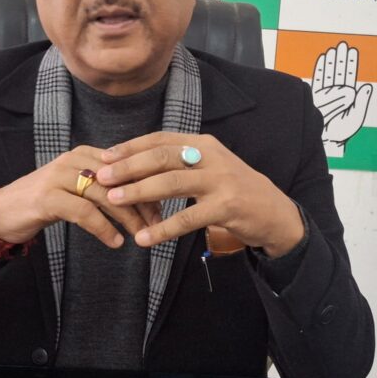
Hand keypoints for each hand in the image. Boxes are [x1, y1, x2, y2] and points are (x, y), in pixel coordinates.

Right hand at [0, 145, 161, 255]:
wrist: (0, 213)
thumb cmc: (45, 203)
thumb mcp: (77, 190)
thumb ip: (104, 188)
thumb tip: (145, 199)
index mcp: (84, 154)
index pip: (125, 165)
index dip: (147, 184)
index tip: (163, 206)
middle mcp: (73, 160)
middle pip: (119, 178)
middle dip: (143, 202)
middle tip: (158, 223)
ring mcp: (59, 177)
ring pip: (106, 194)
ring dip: (128, 217)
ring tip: (142, 235)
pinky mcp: (48, 197)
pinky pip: (84, 212)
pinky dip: (103, 228)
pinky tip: (115, 241)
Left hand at [96, 132, 304, 256]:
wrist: (274, 213)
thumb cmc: (233, 191)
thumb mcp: (209, 169)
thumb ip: (179, 164)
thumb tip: (135, 165)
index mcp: (203, 144)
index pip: (160, 139)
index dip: (131, 147)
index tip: (104, 156)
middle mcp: (211, 157)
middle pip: (162, 157)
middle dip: (128, 166)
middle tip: (101, 176)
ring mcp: (220, 181)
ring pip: (172, 183)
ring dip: (139, 192)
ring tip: (113, 201)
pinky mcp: (227, 207)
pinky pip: (187, 218)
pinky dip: (163, 228)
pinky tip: (143, 238)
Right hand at [311, 42, 371, 157]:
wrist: (325, 141)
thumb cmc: (340, 132)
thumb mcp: (356, 117)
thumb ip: (362, 102)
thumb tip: (367, 86)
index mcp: (347, 96)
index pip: (349, 76)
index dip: (350, 63)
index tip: (352, 51)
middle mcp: (336, 93)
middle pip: (338, 72)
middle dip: (340, 58)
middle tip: (342, 45)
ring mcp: (325, 94)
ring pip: (329, 74)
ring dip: (331, 62)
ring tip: (333, 50)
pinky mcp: (315, 97)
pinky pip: (317, 80)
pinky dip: (319, 70)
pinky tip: (321, 60)